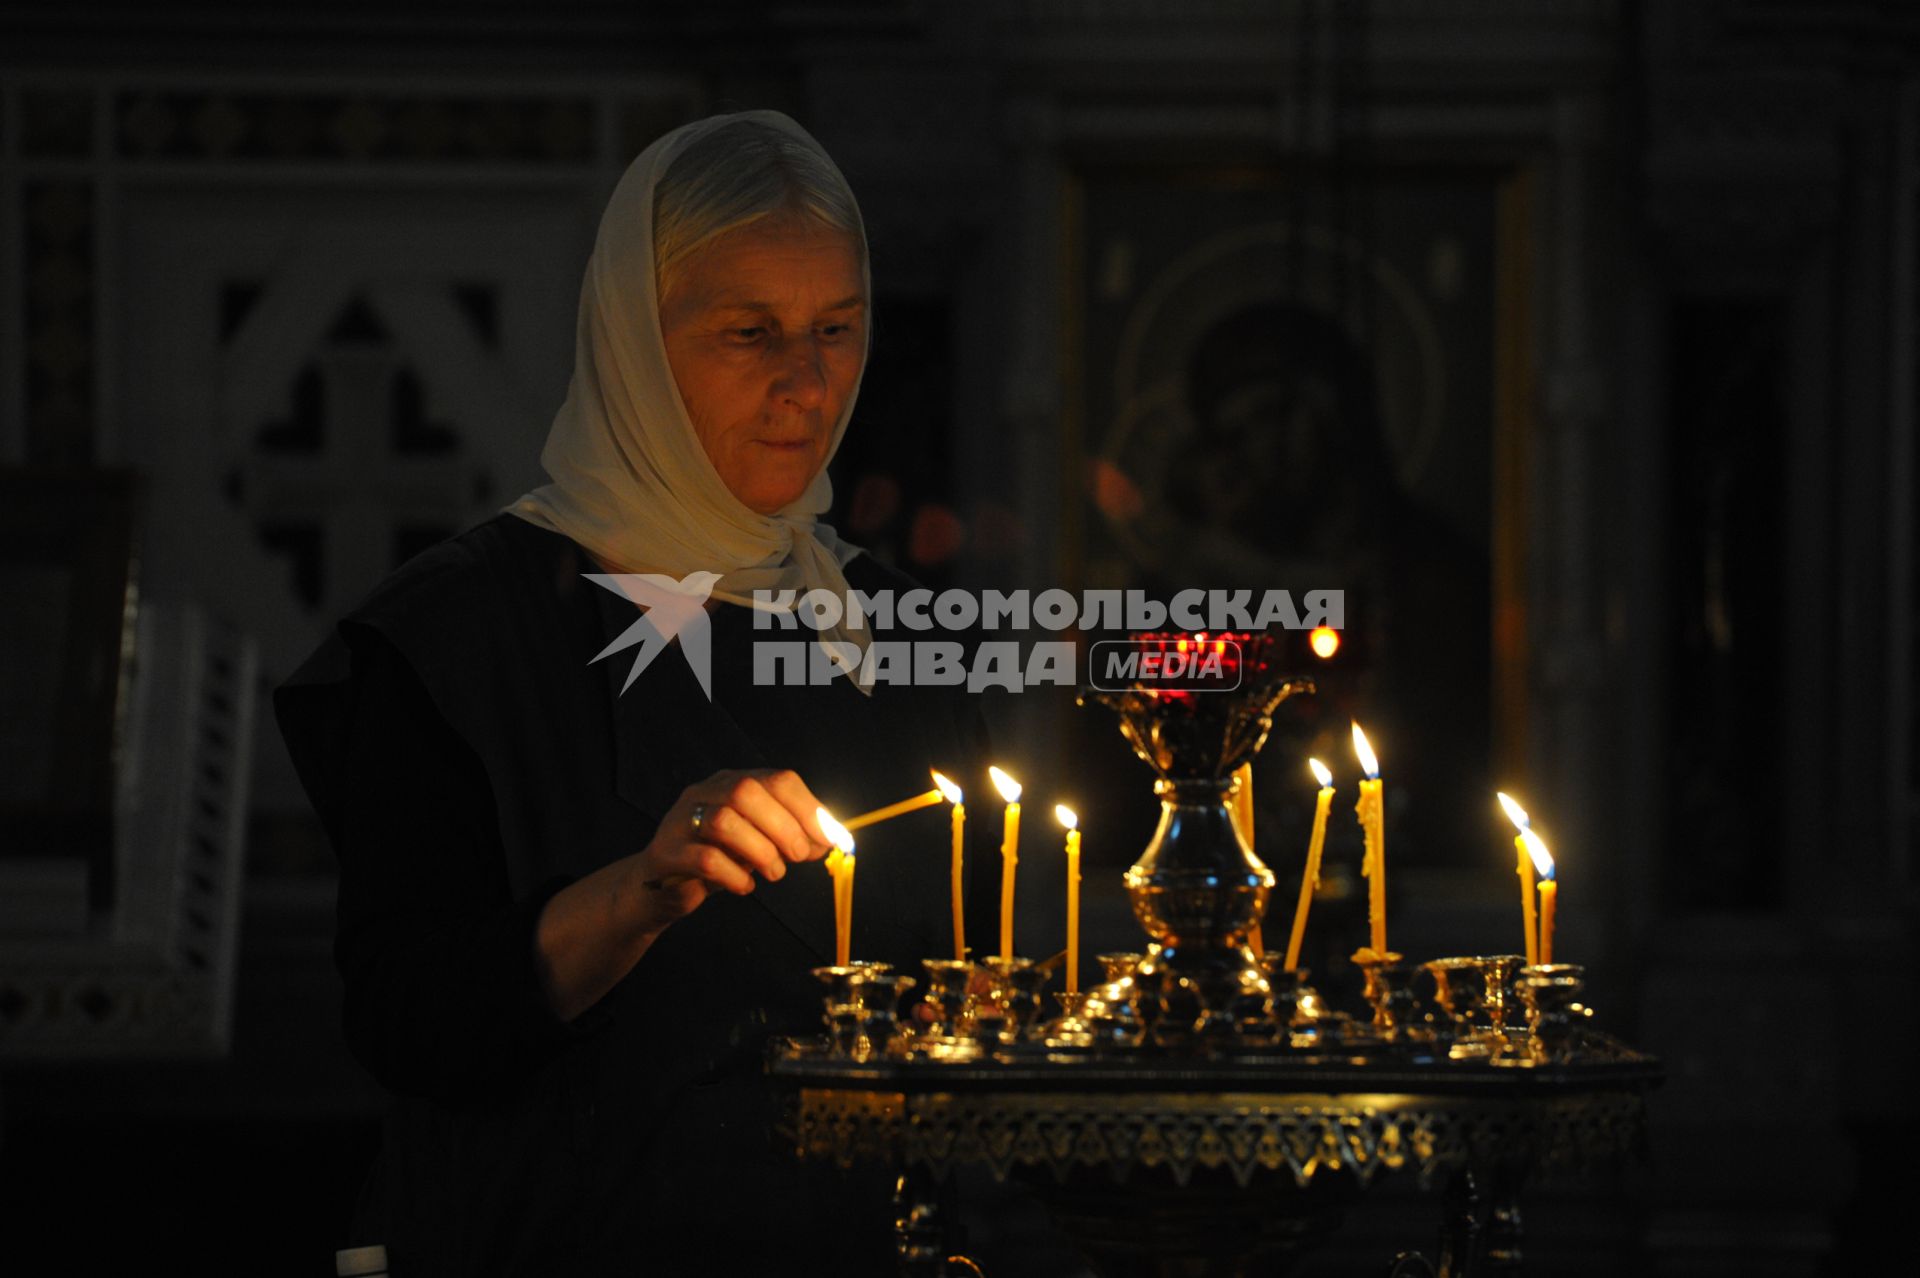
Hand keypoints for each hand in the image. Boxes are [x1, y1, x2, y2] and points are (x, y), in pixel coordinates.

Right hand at [625, 769, 833, 934]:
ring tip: (775, 873)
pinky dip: (735, 875)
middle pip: (747, 791)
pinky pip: (705, 859)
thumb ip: (791, 836)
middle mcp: (704, 792)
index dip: (808, 808)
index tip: (831, 838)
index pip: (777, 779)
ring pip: (724, 821)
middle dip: (784, 826)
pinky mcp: (665, 853)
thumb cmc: (718, 860)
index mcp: (732, 782)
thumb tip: (831, 840)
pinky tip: (744, 886)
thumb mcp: (758, 843)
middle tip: (799, 857)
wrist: (661, 888)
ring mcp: (680, 820)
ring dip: (761, 851)